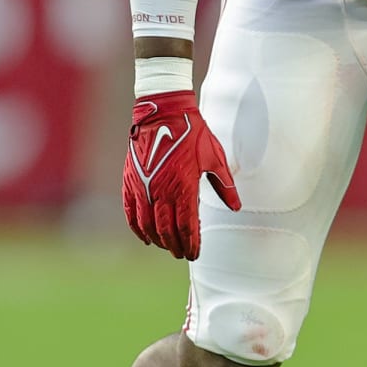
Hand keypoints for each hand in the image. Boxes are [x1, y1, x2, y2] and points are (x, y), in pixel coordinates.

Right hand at [122, 90, 236, 259]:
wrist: (163, 112)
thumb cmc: (192, 133)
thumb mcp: (215, 158)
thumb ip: (225, 185)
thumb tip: (235, 207)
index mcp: (184, 187)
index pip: (187, 226)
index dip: (191, 243)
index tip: (195, 253)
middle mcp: (161, 191)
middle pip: (167, 230)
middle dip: (176, 246)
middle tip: (183, 254)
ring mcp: (143, 187)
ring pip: (148, 225)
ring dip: (158, 240)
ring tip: (168, 247)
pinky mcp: (131, 182)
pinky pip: (131, 212)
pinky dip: (137, 228)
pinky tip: (146, 237)